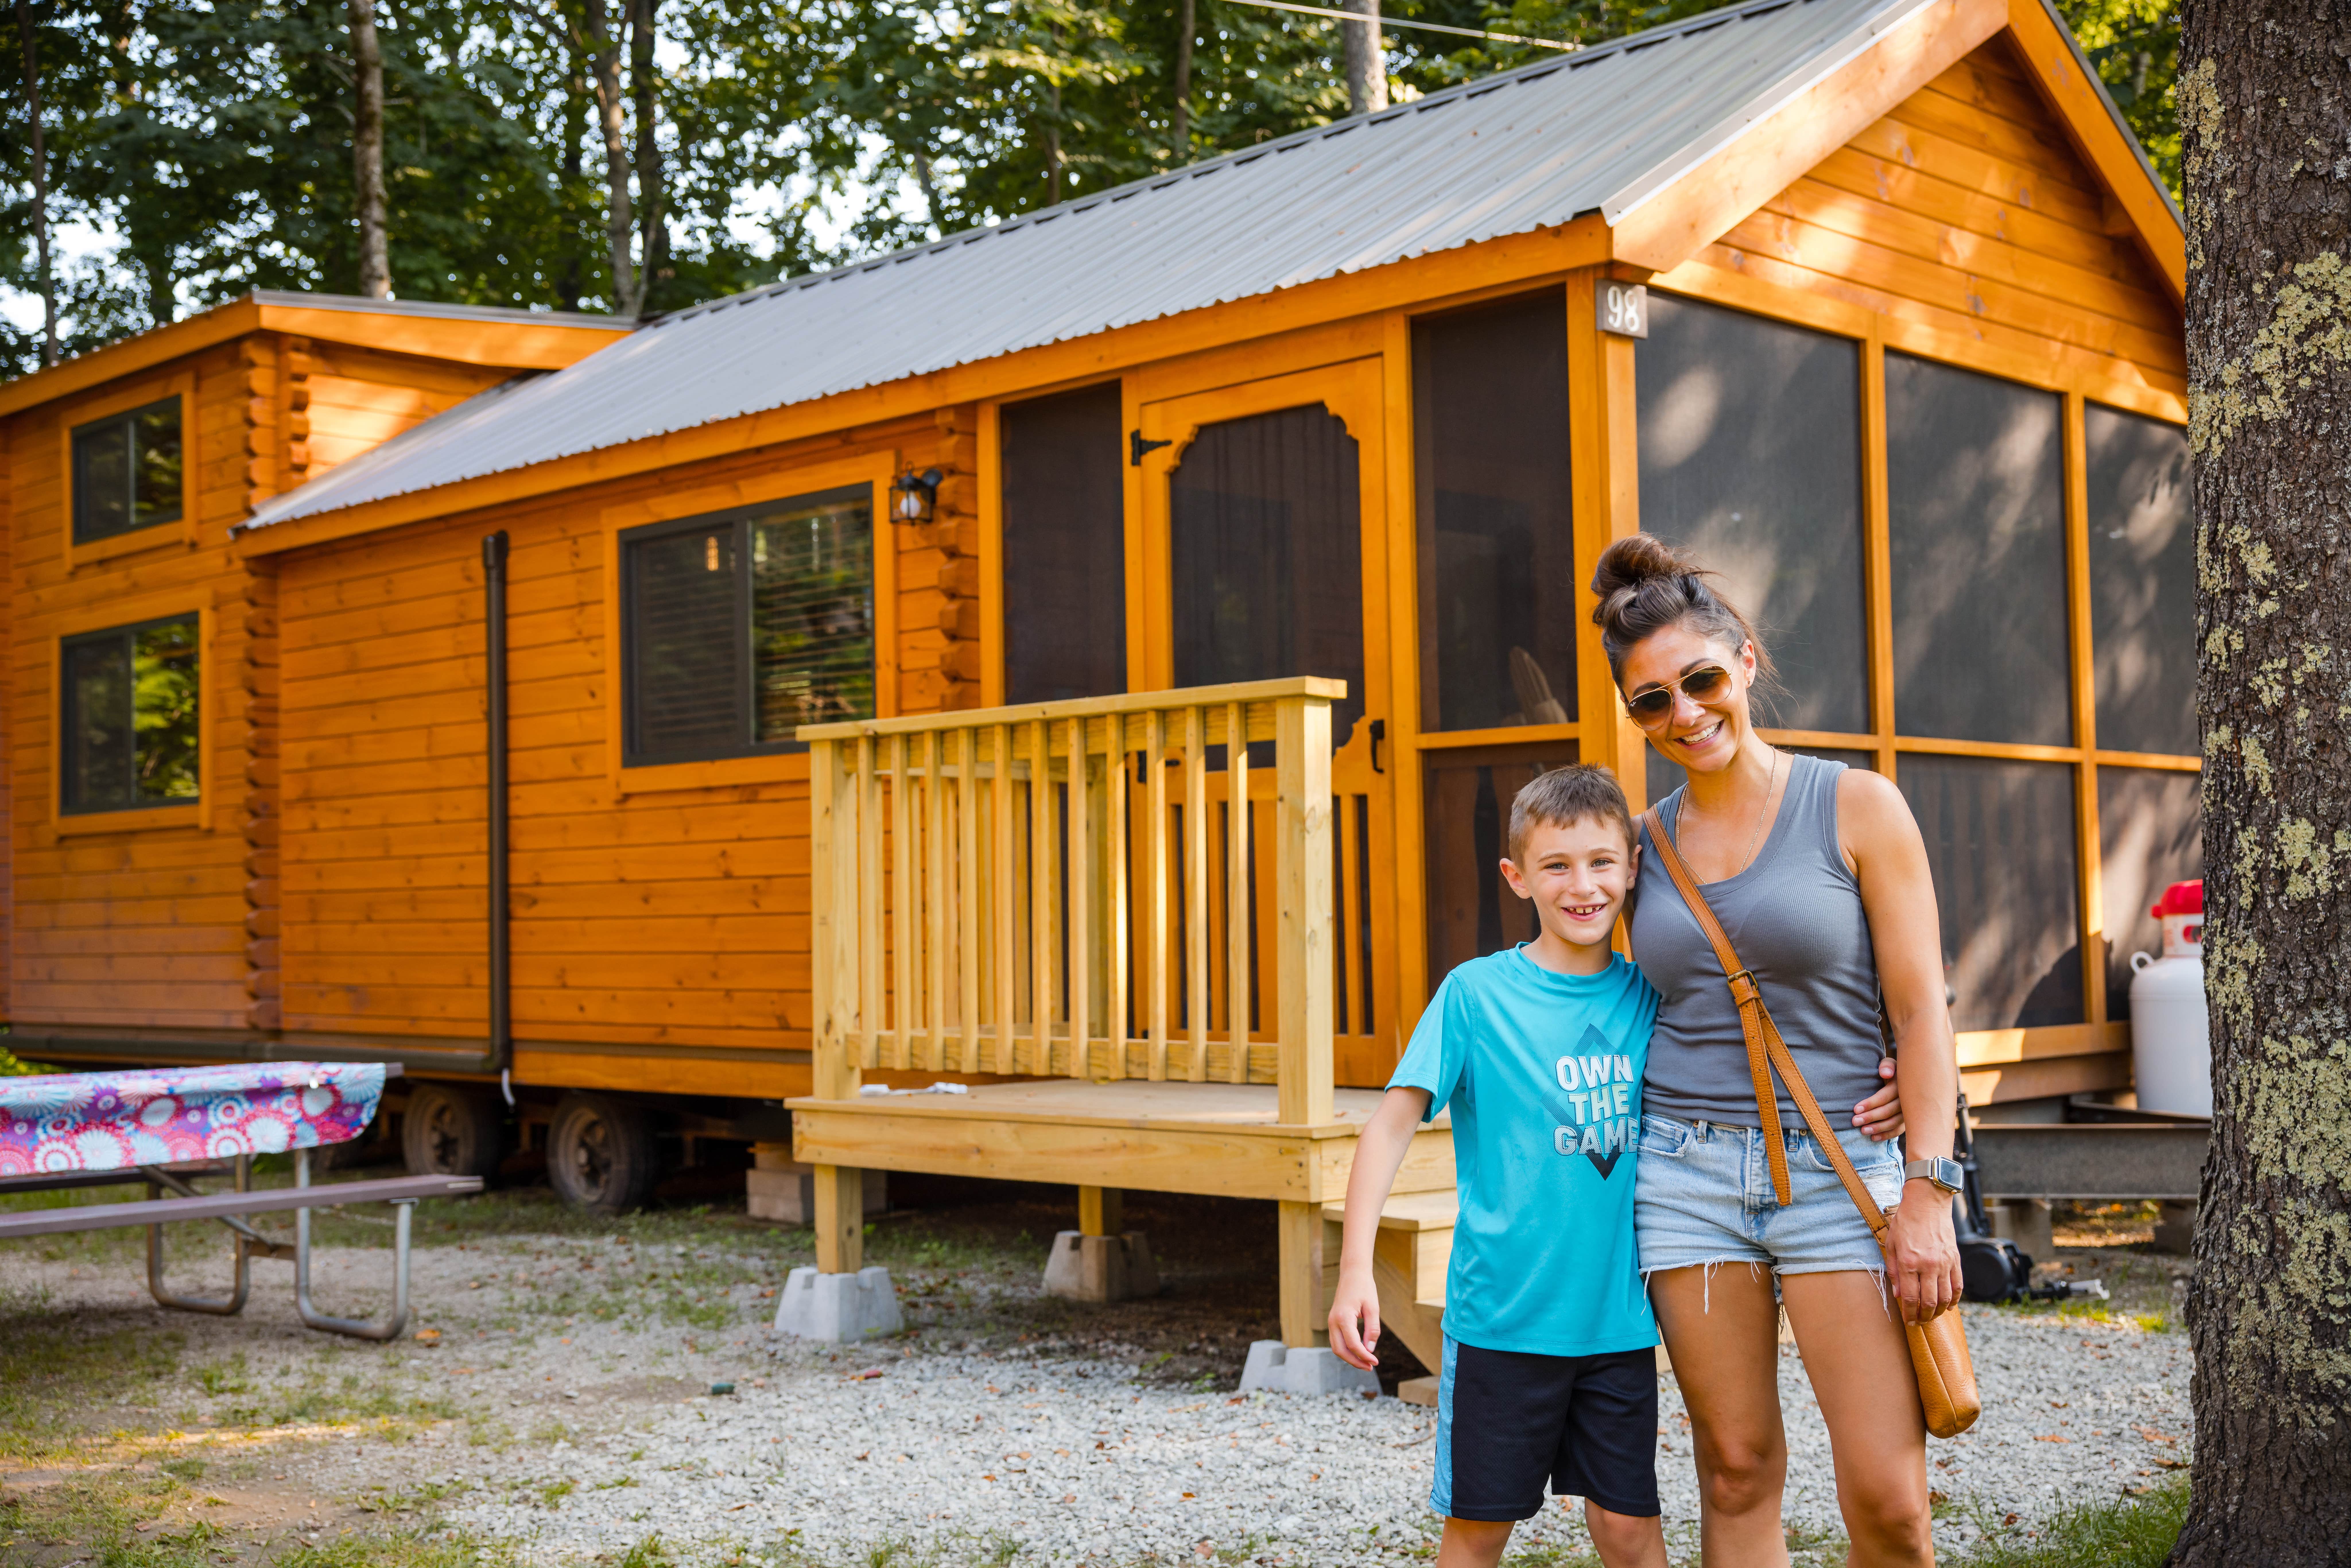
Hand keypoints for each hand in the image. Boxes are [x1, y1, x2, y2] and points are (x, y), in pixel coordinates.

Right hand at [1327, 1265, 1381, 1369]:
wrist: (1353, 1272)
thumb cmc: (1364, 1287)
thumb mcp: (1373, 1308)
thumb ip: (1372, 1329)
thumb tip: (1370, 1350)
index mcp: (1343, 1317)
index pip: (1353, 1344)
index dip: (1364, 1356)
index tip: (1376, 1362)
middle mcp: (1333, 1321)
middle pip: (1340, 1350)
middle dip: (1355, 1361)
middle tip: (1370, 1367)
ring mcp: (1331, 1321)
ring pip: (1337, 1347)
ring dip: (1350, 1357)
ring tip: (1365, 1362)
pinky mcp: (1333, 1321)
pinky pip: (1337, 1341)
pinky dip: (1347, 1349)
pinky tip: (1359, 1352)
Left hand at [1854, 1058, 1904, 1139]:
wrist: (1908, 1080)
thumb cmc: (1893, 1071)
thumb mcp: (1890, 1064)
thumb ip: (1887, 1066)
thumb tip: (1885, 1073)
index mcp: (1902, 1086)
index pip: (1884, 1097)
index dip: (1870, 1103)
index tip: (1855, 1109)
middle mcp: (1908, 1101)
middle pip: (1888, 1111)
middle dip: (1870, 1117)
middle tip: (1854, 1122)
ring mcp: (1910, 1112)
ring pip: (1893, 1123)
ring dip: (1877, 1128)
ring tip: (1862, 1131)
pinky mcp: (1909, 1121)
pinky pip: (1898, 1131)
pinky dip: (1886, 1135)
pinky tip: (1873, 1138)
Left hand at [1887, 1180, 1962, 1323]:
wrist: (1927, 1203)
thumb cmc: (1905, 1222)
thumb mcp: (1891, 1244)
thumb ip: (1894, 1271)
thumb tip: (1897, 1295)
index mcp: (1909, 1262)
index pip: (1910, 1297)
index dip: (1909, 1314)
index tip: (1908, 1321)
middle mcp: (1928, 1265)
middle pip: (1929, 1302)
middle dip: (1924, 1317)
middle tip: (1919, 1323)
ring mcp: (1944, 1263)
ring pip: (1945, 1298)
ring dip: (1939, 1312)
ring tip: (1932, 1317)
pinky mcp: (1955, 1260)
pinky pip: (1958, 1286)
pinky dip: (1954, 1300)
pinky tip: (1949, 1306)